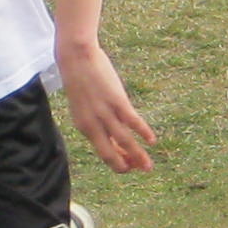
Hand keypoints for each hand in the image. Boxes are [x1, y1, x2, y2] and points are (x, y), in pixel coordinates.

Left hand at [58, 37, 155, 174]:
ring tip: (149, 166)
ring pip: (124, 142)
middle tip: (142, 170)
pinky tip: (152, 140)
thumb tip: (112, 129)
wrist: (76, 57)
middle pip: (110, 154)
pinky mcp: (116, 101)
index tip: (130, 165)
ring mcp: (104, 113)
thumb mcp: (84, 104)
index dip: (117, 161)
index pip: (102, 152)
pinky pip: (132, 122)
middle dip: (127, 166)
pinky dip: (143, 133)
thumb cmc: (81, 79)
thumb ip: (96, 118)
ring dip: (138, 156)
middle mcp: (92, 124)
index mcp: (84, 127)